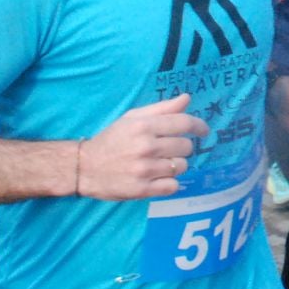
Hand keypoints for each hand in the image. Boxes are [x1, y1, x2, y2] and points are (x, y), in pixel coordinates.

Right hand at [76, 95, 207, 199]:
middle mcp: (146, 147)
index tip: (203, 131)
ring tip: (160, 164)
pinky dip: (169, 182)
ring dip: (175, 165)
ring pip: (181, 167)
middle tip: (169, 149)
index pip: (184, 123)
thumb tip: (187, 98)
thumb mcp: (132, 119)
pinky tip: (158, 178)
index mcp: (144, 126)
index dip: (199, 126)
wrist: (85, 167)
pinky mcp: (142, 190)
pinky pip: (173, 186)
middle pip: (186, 147)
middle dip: (182, 147)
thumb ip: (161, 109)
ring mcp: (144, 170)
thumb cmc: (112, 140)